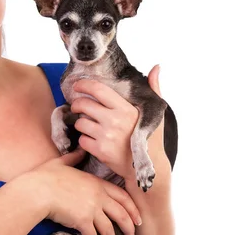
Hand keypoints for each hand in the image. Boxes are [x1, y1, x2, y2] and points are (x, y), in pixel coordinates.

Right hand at [28, 148, 141, 234]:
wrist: (37, 190)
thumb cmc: (46, 176)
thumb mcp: (62, 162)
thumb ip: (74, 157)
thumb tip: (80, 148)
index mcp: (95, 182)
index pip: (121, 195)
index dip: (131, 208)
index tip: (136, 216)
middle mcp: (97, 196)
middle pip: (121, 213)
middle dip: (129, 226)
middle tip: (131, 234)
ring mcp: (91, 209)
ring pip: (109, 228)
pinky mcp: (82, 221)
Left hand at [70, 65, 165, 179]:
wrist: (150, 168)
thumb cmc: (151, 138)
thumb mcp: (155, 112)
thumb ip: (153, 88)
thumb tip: (156, 67)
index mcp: (126, 108)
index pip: (98, 89)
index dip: (84, 85)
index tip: (78, 86)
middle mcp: (115, 120)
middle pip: (83, 104)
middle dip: (77, 104)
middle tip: (78, 107)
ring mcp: (107, 136)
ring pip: (80, 123)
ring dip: (81, 124)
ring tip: (90, 126)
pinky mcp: (100, 151)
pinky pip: (82, 140)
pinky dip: (85, 140)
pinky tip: (94, 140)